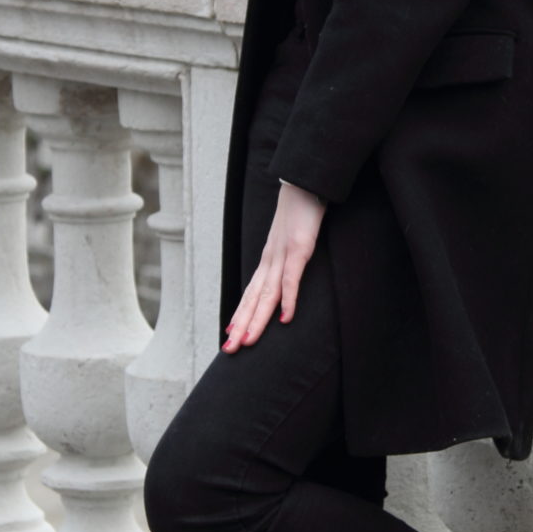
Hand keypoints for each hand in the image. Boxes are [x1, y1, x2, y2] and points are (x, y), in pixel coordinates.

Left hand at [223, 182, 326, 351]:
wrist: (303, 182)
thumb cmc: (300, 210)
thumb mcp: (291, 238)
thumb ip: (287, 257)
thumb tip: (285, 273)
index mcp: (269, 259)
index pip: (251, 292)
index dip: (241, 314)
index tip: (230, 334)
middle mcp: (270, 260)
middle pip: (253, 298)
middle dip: (241, 325)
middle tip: (229, 350)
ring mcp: (282, 254)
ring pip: (267, 294)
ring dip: (257, 319)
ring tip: (247, 341)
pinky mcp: (298, 248)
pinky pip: (291, 279)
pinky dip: (288, 299)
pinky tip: (286, 318)